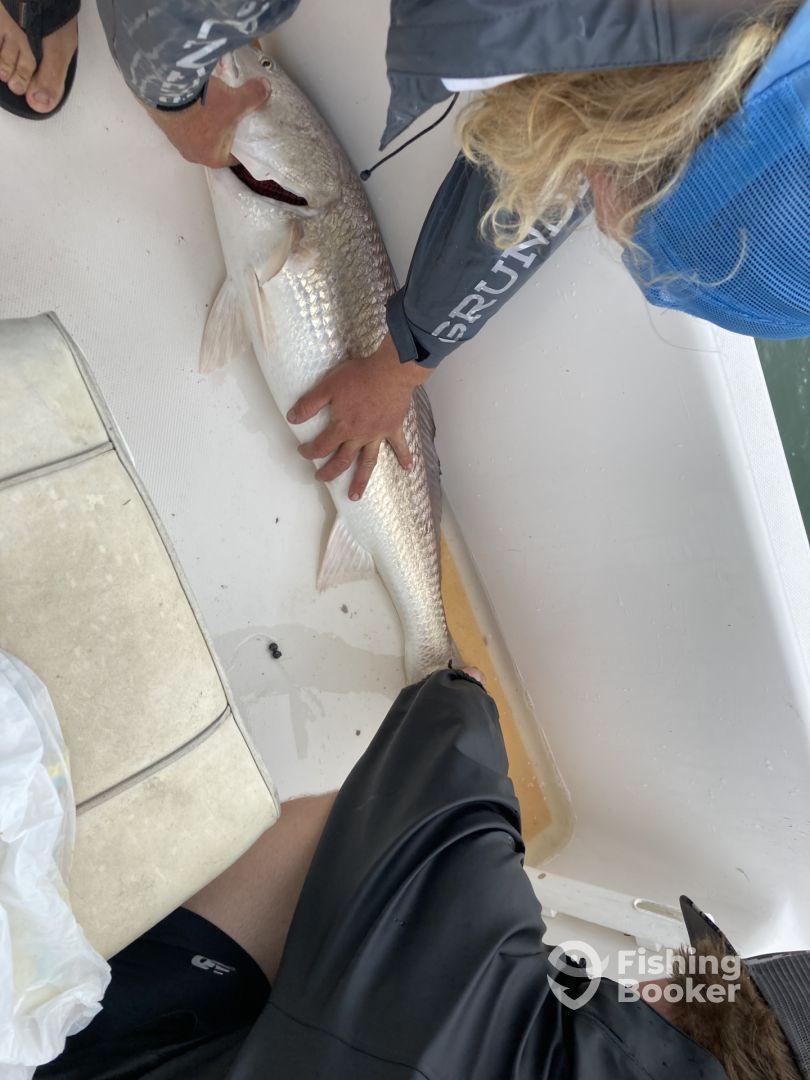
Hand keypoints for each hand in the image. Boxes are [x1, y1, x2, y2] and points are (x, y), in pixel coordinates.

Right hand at [145, 74, 269, 167]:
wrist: (166, 91)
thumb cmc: (205, 107)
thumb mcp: (235, 101)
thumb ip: (253, 96)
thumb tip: (265, 87)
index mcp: (213, 158)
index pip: (233, 158)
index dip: (242, 146)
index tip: (248, 134)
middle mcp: (193, 154)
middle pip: (215, 144)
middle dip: (224, 132)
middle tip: (233, 116)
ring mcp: (177, 140)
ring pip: (198, 133)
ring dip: (206, 122)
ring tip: (214, 105)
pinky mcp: (165, 124)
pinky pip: (184, 121)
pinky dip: (192, 112)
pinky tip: (197, 98)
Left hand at [288, 333, 432, 500]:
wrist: (390, 372)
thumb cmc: (359, 377)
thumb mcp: (327, 386)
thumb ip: (309, 404)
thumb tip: (292, 418)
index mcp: (342, 427)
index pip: (322, 446)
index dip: (310, 452)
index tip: (303, 452)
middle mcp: (359, 436)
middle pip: (342, 461)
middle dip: (330, 472)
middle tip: (322, 479)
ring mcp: (378, 434)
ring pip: (368, 462)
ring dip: (361, 480)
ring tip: (355, 496)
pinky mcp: (393, 428)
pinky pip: (399, 445)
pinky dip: (404, 456)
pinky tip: (407, 468)